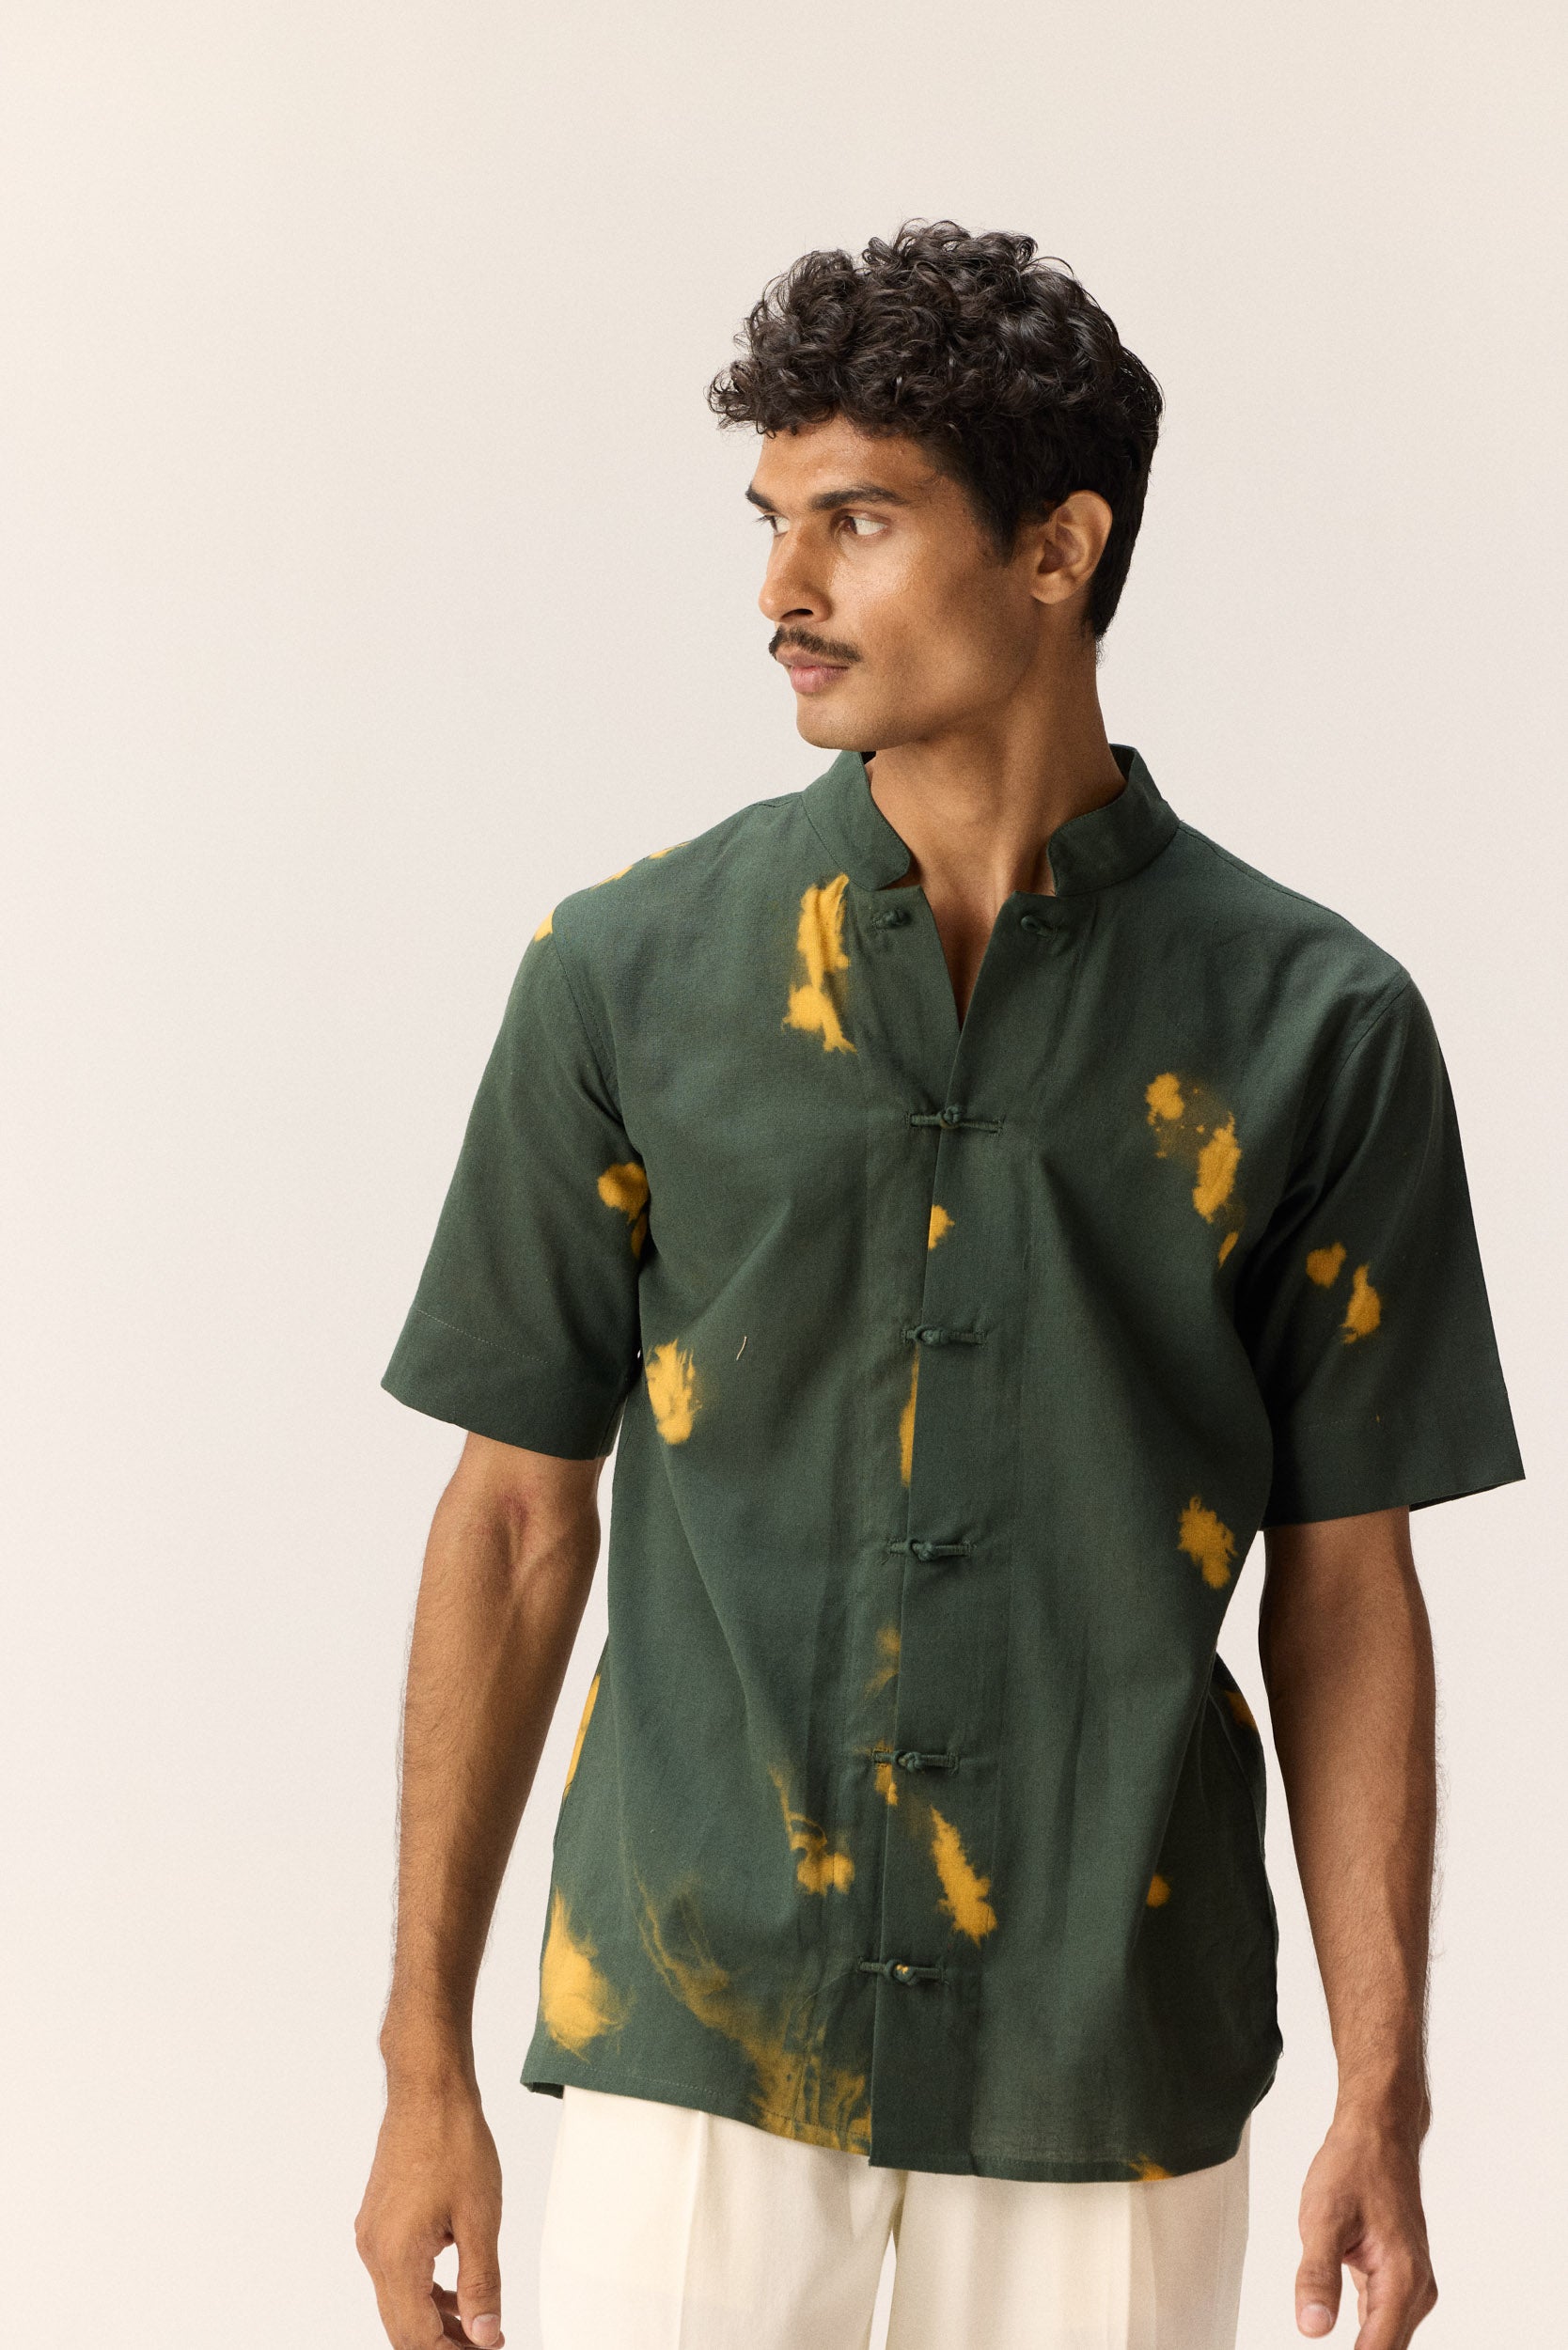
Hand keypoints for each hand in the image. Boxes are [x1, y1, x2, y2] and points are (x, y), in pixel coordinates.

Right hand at [356, 2075, 505, 2348]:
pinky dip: (425, 2292)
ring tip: (478, 2326)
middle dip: (443, 2345)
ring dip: (435, 2321)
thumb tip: (485, 2335)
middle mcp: (374, 2252)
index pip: (418, 2338)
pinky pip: (397, 2274)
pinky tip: (455, 2291)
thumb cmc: (454, 2141)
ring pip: (399, 2303)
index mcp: (397, 2257)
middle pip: (402, 2328)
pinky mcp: (378, 2221)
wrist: (428, 2089)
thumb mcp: (480, 2217)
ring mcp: (372, 2235)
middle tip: (486, 2343)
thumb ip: (481, 2284)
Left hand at [1294, 2108, 1436, 2346]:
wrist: (1379, 2132)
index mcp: (1402, 2280)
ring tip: (1319, 2322)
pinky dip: (1361, 2329)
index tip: (1317, 2343)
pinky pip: (1382, 2318)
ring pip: (1385, 2337)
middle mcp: (1416, 2289)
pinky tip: (1331, 2318)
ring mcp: (1411, 2284)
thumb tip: (1312, 2328)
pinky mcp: (1400, 2277)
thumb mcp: (1323, 2216)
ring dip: (1360, 2345)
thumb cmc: (1354, 2166)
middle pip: (1386, 2349)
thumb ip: (1316, 2276)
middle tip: (1313, 2327)